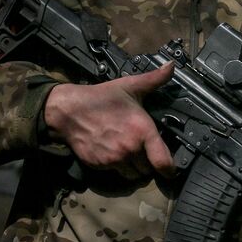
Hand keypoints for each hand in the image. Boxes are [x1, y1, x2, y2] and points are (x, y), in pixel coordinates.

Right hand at [42, 62, 175, 180]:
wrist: (69, 111)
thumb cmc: (102, 98)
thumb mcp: (130, 86)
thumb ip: (155, 79)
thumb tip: (172, 66)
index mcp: (142, 130)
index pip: (162, 161)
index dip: (169, 170)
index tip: (170, 171)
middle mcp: (131, 148)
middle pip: (148, 170)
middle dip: (148, 163)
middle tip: (144, 152)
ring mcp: (115, 159)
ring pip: (133, 175)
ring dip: (134, 168)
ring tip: (130, 154)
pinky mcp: (101, 165)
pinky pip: (116, 173)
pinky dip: (118, 167)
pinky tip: (114, 153)